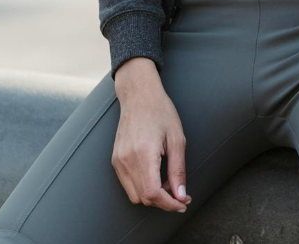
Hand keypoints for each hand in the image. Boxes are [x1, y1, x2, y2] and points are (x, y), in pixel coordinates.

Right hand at [112, 58, 192, 211]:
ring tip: (168, 181)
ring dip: (153, 196)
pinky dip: (142, 187)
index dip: (169, 204)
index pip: (153, 193)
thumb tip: (181, 196)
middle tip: (180, 192)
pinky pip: (128, 185)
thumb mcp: (177, 139)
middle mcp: (126, 160)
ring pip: (134, 195)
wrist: (138, 95)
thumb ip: (178, 170)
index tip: (183, 203)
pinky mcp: (115, 160)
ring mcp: (118, 161)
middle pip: (143, 198)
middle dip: (164, 201)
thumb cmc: (160, 112)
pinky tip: (155, 175)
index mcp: (143, 153)